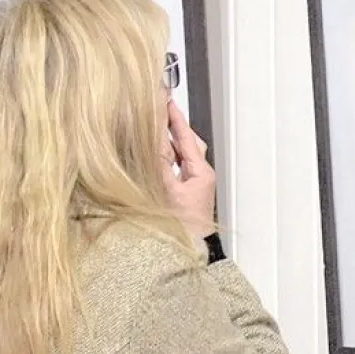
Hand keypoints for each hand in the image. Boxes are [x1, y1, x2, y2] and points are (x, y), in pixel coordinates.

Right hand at [161, 100, 215, 239]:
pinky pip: (177, 168)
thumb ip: (160, 161)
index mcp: (200, 172)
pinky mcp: (187, 194)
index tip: (165, 101)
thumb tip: (154, 137)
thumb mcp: (167, 189)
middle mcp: (200, 177)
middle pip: (187, 143)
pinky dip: (167, 158)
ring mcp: (195, 185)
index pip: (185, 137)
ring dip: (169, 143)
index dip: (174, 118)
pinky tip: (155, 158)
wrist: (190, 252)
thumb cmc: (183, 228)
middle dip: (173, 127)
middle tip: (159, 112)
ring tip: (154, 130)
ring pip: (182, 156)